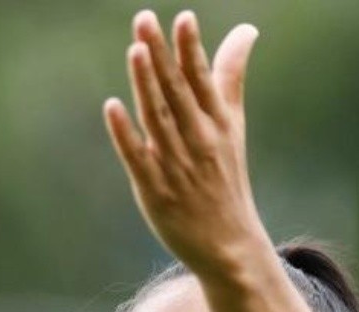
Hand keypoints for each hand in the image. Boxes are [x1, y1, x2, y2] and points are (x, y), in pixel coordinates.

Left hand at [104, 11, 271, 278]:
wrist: (228, 243)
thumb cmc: (226, 181)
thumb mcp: (234, 128)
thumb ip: (230, 79)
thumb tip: (245, 30)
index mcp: (218, 125)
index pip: (202, 80)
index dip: (191, 50)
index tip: (182, 18)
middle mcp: (198, 141)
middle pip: (176, 93)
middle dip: (162, 56)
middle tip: (144, 20)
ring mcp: (176, 166)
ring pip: (157, 119)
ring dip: (145, 85)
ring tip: (136, 51)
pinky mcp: (155, 191)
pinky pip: (137, 158)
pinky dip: (125, 134)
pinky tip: (112, 107)